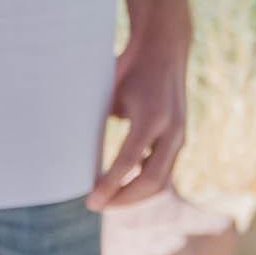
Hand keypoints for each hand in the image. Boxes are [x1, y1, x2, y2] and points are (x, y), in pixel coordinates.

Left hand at [90, 24, 189, 209]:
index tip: (91, 201)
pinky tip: (122, 187)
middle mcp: (171, 130)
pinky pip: (164, 172)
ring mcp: (179, 136)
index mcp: (151, 116)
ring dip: (134, 196)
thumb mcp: (110, 92)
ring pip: (161, 182)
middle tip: (95, 205)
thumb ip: (99, 121)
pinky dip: (143, 184)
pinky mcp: (179, 140)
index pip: (129, 161)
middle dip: (122, 199)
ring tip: (108, 201)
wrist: (163, 49)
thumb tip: (76, 154)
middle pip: (149, 181)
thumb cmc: (129, 68)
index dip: (110, 185)